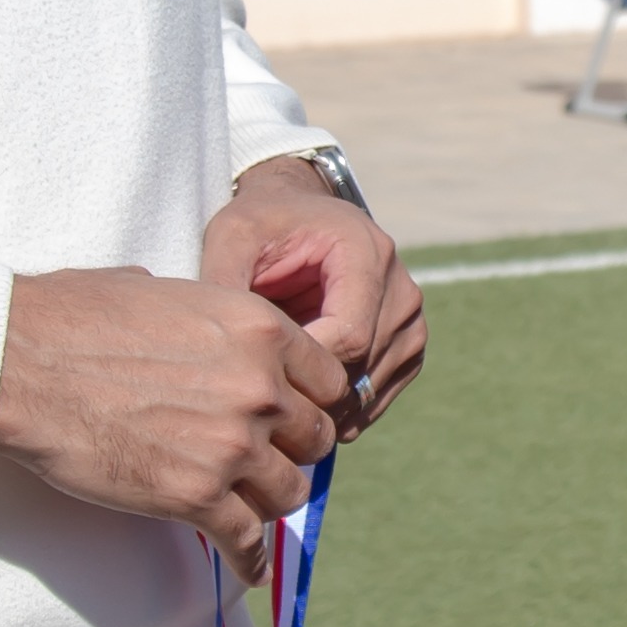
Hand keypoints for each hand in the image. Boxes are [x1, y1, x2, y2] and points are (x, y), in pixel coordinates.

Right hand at [0, 269, 344, 561]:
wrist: (19, 363)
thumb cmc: (73, 316)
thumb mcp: (161, 289)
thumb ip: (205, 311)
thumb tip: (197, 315)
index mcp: (259, 328)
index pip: (329, 379)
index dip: (311, 401)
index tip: (293, 417)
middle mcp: (259, 387)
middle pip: (315, 439)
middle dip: (291, 450)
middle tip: (266, 459)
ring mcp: (231, 446)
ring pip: (289, 493)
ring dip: (269, 501)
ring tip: (248, 504)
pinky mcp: (195, 497)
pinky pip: (246, 541)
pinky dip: (249, 559)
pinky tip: (247, 566)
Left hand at [198, 161, 425, 438]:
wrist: (299, 216)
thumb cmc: (263, 224)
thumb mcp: (232, 237)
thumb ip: (224, 282)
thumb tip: (217, 344)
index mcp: (367, 254)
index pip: (349, 337)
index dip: (302, 369)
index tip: (255, 379)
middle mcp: (401, 289)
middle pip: (361, 369)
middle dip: (306, 393)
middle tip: (254, 403)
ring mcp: (410, 321)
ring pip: (369, 392)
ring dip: (319, 406)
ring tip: (271, 399)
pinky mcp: (407, 346)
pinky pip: (376, 398)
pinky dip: (338, 410)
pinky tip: (297, 400)